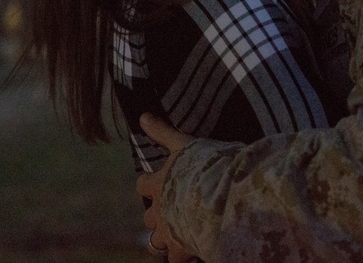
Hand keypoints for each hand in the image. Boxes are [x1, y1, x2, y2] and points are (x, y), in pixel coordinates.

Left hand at [137, 113, 194, 262]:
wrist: (220, 192)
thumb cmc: (204, 164)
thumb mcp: (184, 143)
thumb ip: (163, 131)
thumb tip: (142, 115)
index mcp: (159, 183)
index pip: (143, 184)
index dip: (148, 185)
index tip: (153, 183)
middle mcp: (159, 210)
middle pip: (148, 217)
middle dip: (156, 216)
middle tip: (170, 213)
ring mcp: (169, 231)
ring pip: (154, 244)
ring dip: (163, 241)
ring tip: (176, 240)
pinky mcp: (182, 248)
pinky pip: (177, 261)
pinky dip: (183, 258)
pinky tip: (194, 253)